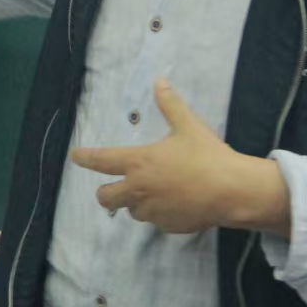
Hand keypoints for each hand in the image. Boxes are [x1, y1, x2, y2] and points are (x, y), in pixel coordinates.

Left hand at [69, 79, 290, 235]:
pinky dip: (158, 213)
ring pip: (131, 211)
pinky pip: (155, 221)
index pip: (102, 161)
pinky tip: (175, 204)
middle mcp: (139, 189)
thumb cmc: (206, 155)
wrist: (231, 191)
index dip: (85, 158)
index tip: (75, 156)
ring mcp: (152, 211)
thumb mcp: (188, 126)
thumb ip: (170, 105)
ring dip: (135, 202)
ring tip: (153, 192)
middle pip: (105, 198)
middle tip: (113, 186)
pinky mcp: (167, 226)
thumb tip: (160, 81)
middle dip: (105, 193)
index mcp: (139, 163)